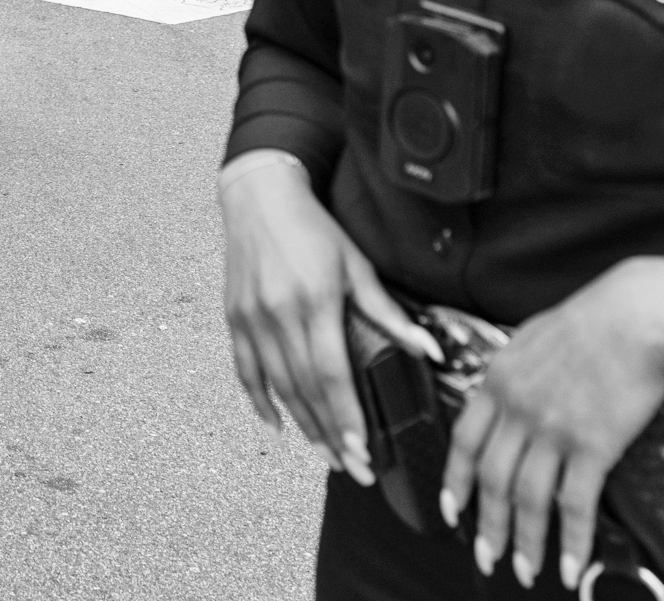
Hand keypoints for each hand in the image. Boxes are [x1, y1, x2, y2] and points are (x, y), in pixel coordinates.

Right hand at [220, 155, 436, 481]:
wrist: (258, 196)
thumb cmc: (312, 228)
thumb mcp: (355, 264)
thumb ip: (387, 311)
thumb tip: (428, 349)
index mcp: (314, 300)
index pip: (330, 372)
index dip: (345, 415)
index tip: (361, 448)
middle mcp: (279, 313)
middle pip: (305, 388)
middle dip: (330, 433)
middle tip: (353, 468)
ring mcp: (252, 317)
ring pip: (277, 386)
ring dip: (303, 425)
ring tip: (326, 454)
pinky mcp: (235, 317)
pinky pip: (245, 370)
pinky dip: (260, 401)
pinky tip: (277, 425)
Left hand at [441, 256, 663, 591]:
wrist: (637, 315)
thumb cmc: (594, 319)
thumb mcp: (533, 337)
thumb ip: (513, 372)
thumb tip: (503, 395)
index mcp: (499, 380)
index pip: (463, 440)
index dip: (455, 480)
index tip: (453, 508)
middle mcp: (518, 408)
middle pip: (491, 479)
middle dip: (488, 525)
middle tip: (487, 556)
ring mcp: (553, 429)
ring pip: (527, 499)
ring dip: (525, 542)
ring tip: (526, 569)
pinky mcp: (592, 445)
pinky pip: (575, 504)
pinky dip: (573, 540)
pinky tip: (573, 563)